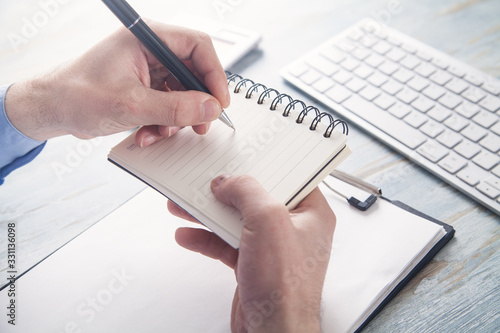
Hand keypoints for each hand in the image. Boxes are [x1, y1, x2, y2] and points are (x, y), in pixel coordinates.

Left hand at [4, 20, 229, 146]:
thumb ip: (176, 107)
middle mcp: (150, 50)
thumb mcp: (131, 105)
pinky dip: (163, 122)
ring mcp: (148, 69)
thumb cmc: (77, 95)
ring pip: (183, 91)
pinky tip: (147, 133)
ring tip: (161, 132)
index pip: (198, 46)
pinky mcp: (144, 87)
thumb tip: (211, 107)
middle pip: (194, 71)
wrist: (51, 109)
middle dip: (197, 102)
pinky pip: (168, 104)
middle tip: (201, 124)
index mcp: (146, 38)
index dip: (214, 74)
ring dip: (177, 117)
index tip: (218, 102)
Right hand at [168, 175, 335, 331]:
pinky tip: (188, 234)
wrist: (273, 331)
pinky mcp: (253, 264)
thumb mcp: (268, 221)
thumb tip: (228, 182)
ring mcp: (272, 247)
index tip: (244, 156)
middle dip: (226, 190)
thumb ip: (246, 191)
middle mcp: (294, 228)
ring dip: (209, 213)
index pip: (290, 177)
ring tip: (183, 205)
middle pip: (256, 198)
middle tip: (205, 180)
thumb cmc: (285, 286)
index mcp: (311, 213)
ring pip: (237, 220)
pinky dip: (207, 239)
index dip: (266, 164)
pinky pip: (227, 243)